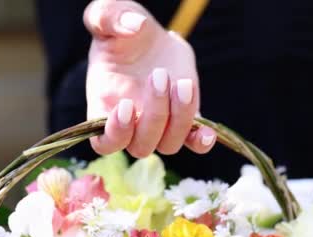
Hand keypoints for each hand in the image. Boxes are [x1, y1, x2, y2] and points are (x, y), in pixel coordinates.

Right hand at [83, 0, 215, 157]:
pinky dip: (200, 141)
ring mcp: (160, 125)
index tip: (126, 105)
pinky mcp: (184, 118)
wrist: (145, 36)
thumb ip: (109, 17)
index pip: (105, 143)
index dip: (115, 133)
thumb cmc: (119, 29)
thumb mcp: (108, 14)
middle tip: (159, 75)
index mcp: (104, 107)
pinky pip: (193, 142)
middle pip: (141, 146)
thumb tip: (133, 26)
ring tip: (182, 82)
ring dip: (179, 119)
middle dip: (154, 115)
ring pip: (168, 144)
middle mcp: (131, 125)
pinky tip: (207, 131)